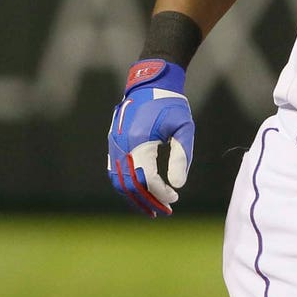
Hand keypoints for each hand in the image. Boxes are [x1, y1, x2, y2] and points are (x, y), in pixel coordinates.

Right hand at [107, 59, 193, 216]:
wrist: (149, 85)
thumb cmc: (171, 105)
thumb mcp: (184, 127)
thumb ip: (182, 155)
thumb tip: (178, 184)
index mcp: (139, 141)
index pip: (147, 178)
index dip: (160, 193)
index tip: (174, 199)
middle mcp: (121, 146)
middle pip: (130, 185)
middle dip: (147, 201)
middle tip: (164, 212)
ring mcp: (113, 146)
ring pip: (119, 182)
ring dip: (135, 197)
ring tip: (152, 208)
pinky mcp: (112, 145)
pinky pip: (114, 173)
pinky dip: (126, 186)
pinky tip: (141, 193)